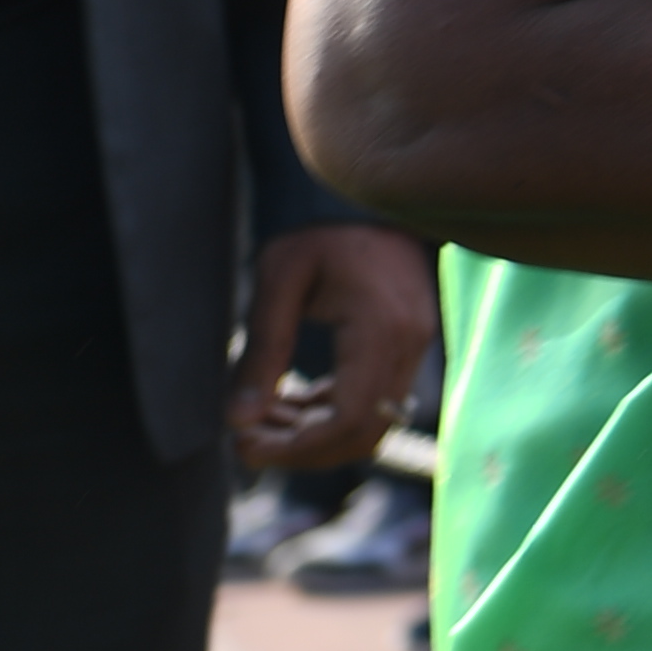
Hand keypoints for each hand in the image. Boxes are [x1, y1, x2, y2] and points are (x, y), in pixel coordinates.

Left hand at [234, 221, 438, 469]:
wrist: (369, 201)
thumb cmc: (319, 232)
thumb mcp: (278, 279)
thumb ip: (261, 350)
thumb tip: (238, 420)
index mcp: (382, 328)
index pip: (351, 418)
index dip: (299, 446)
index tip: (245, 446)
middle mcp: (409, 345)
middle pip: (365, 433)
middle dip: (302, 449)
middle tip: (244, 444)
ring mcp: (414, 348)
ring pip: (370, 424)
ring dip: (313, 435)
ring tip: (257, 423)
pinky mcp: (405, 349)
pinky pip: (373, 403)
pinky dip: (328, 415)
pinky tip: (285, 403)